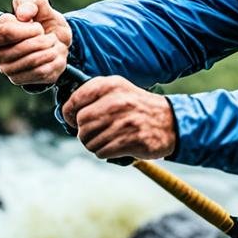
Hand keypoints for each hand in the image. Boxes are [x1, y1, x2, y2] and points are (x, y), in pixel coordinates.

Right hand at [0, 0, 71, 85]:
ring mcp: (8, 69)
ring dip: (49, 50)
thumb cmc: (43, 20)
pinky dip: (53, 61)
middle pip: (20, 49)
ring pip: (32, 61)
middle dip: (42, 40)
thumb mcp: (40, 4)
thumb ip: (30, 2)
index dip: (27, 29)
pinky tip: (53, 56)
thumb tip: (23, 15)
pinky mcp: (20, 80)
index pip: (5, 32)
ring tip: (52, 44)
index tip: (38, 26)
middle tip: (49, 36)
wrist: (58, 39)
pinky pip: (41, 72)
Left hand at [62, 75, 176, 160]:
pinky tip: (114, 146)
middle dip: (83, 133)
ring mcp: (124, 122)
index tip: (74, 121)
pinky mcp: (131, 140)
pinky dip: (104, 152)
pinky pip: (102, 151)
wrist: (170, 122)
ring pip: (89, 141)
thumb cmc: (138, 107)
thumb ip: (94, 96)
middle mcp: (117, 102)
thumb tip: (67, 114)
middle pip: (81, 124)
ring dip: (94, 145)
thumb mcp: (119, 91)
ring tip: (106, 140)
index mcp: (111, 86)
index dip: (69, 115)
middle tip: (94, 134)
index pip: (74, 101)